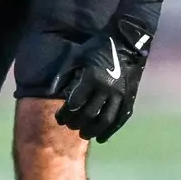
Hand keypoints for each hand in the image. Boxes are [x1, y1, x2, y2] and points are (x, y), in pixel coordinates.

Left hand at [54, 17, 152, 143]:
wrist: (126, 42)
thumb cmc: (97, 47)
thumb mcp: (76, 56)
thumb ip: (63, 74)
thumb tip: (51, 91)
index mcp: (91, 78)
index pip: (75, 104)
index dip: (65, 114)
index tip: (59, 118)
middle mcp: (106, 89)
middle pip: (88, 114)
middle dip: (76, 123)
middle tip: (70, 126)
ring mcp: (120, 95)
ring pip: (105, 120)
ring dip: (92, 131)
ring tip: (84, 134)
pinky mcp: (129, 98)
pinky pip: (120, 119)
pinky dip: (110, 131)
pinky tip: (101, 138)